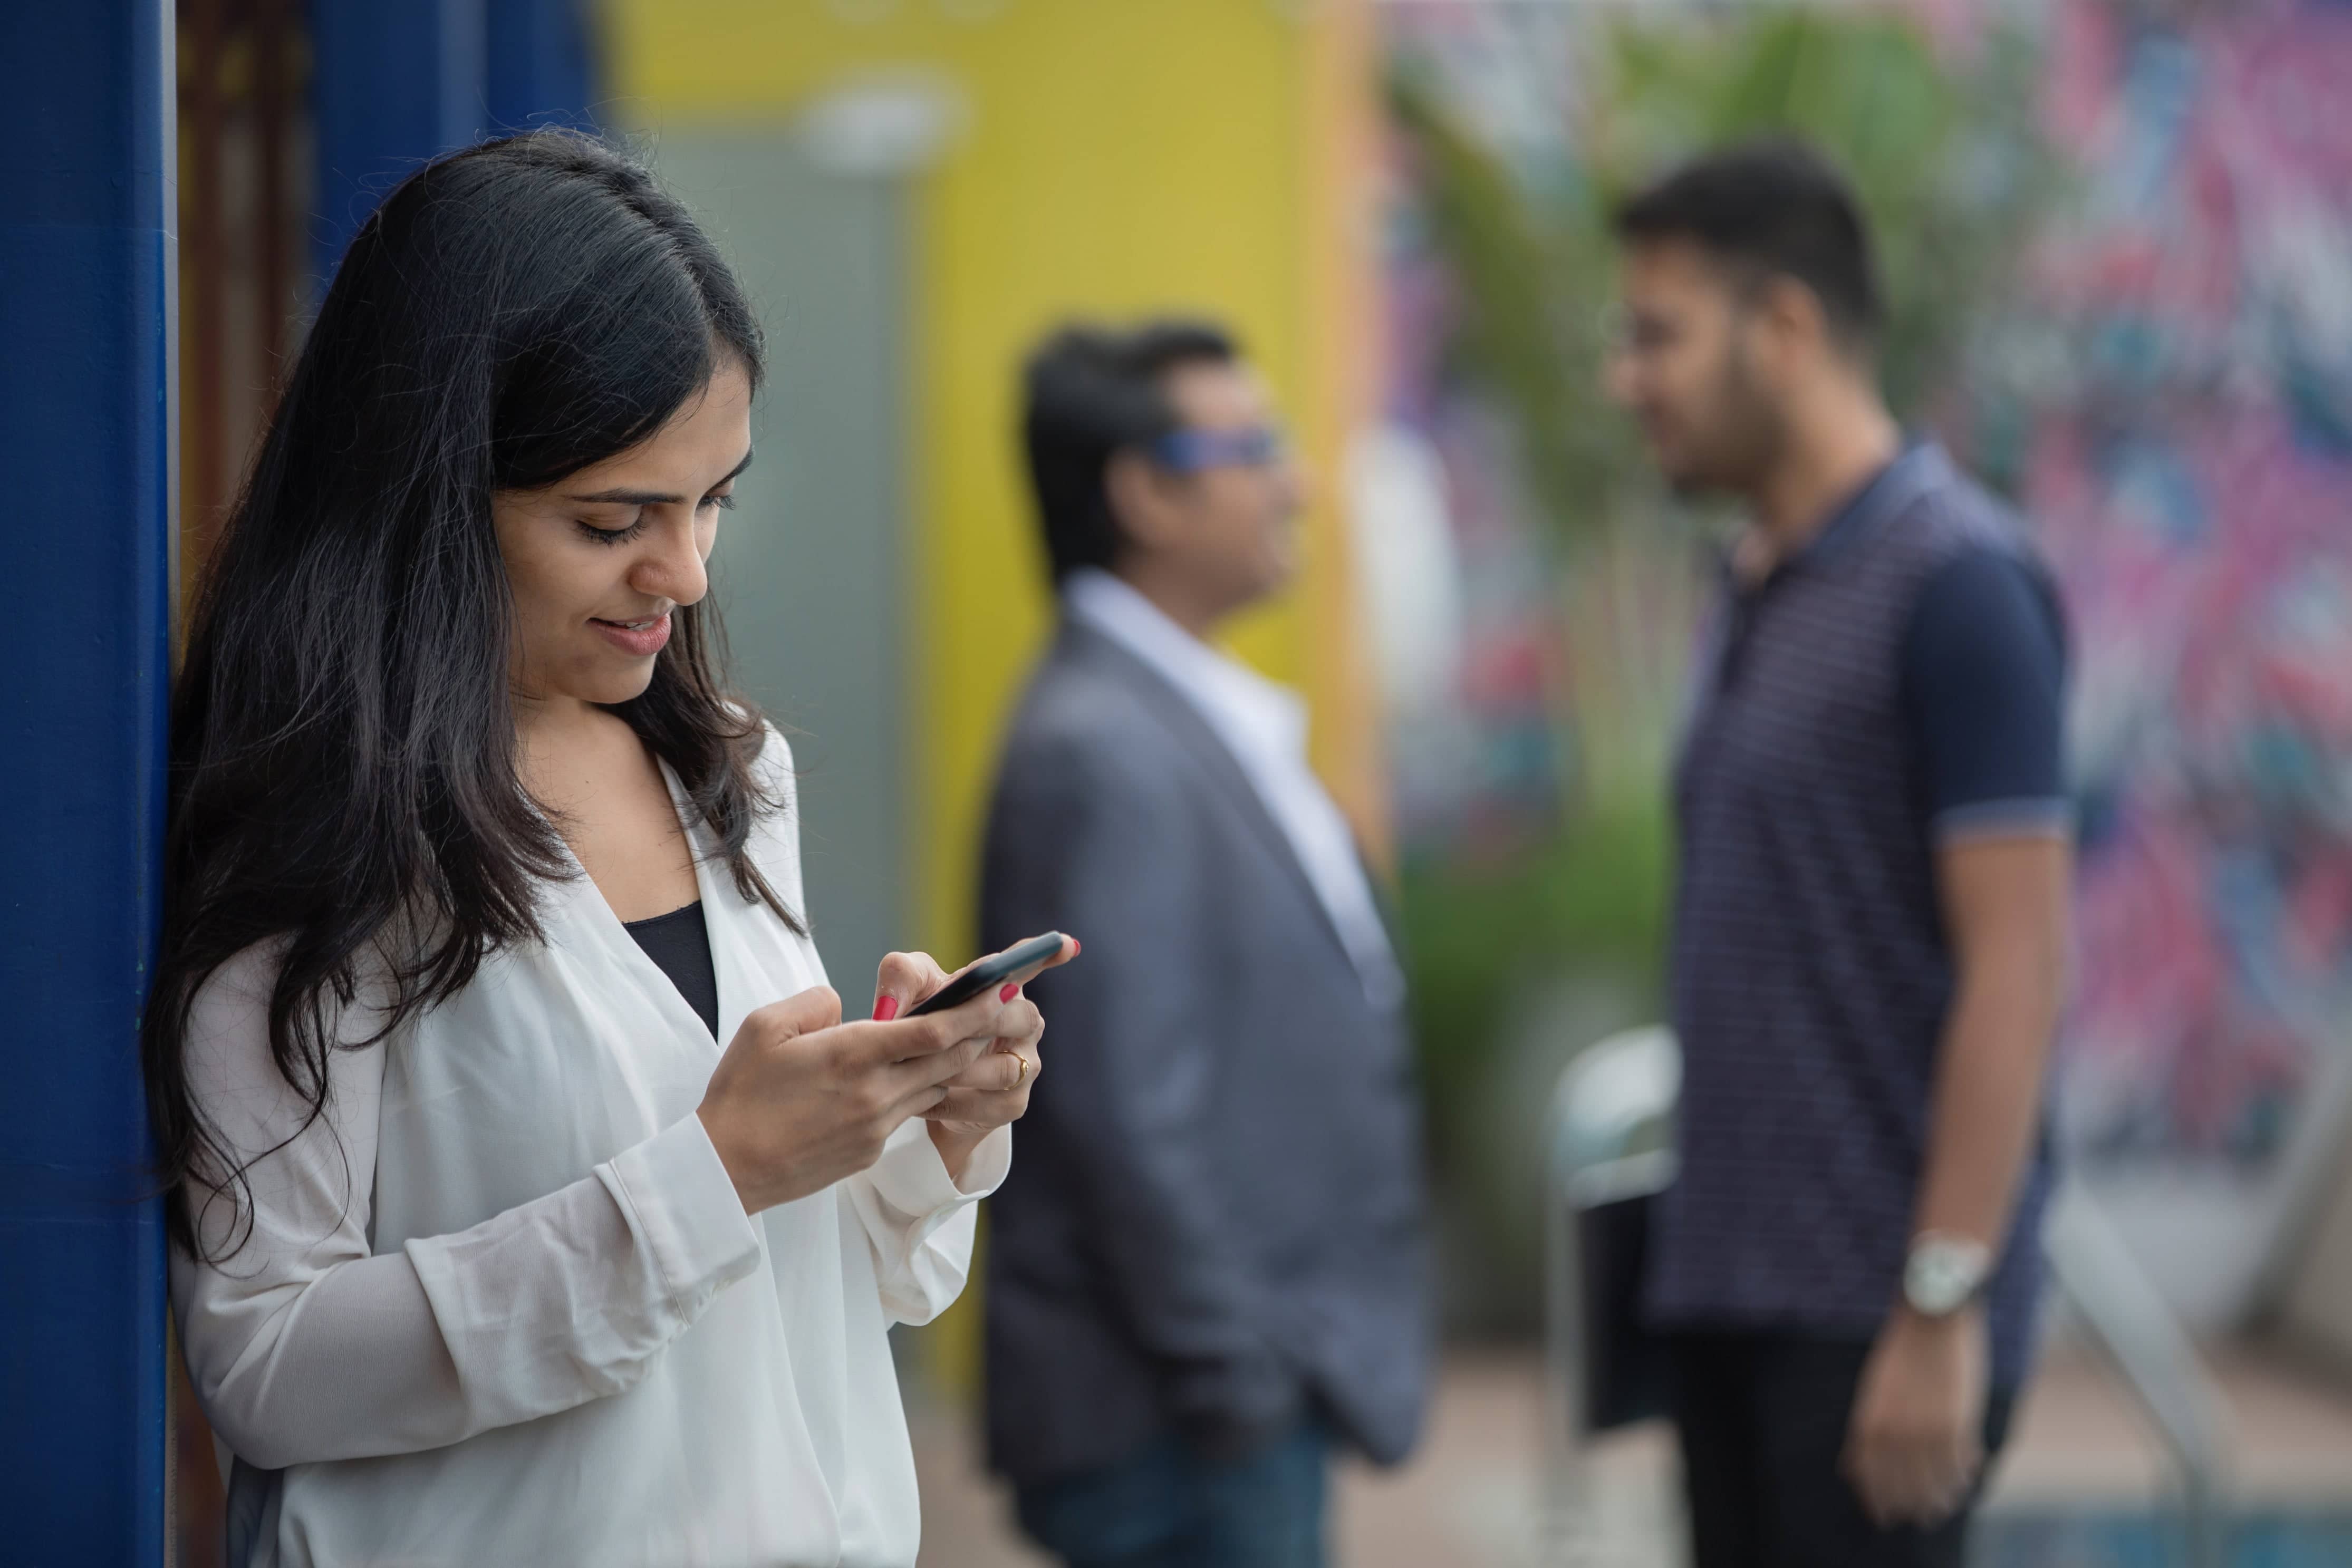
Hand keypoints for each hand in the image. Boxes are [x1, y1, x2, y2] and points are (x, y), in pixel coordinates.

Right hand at [694, 980, 1026, 1214]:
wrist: (725, 1169)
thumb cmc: (740, 1094)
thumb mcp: (765, 1027)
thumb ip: (814, 1002)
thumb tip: (843, 1004)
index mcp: (852, 1055)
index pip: (933, 1031)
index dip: (972, 1010)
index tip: (997, 991)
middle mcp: (875, 1092)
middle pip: (949, 1060)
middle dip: (978, 1033)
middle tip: (1001, 1010)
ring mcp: (876, 1127)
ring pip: (934, 1088)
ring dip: (950, 1065)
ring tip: (961, 1041)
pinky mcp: (869, 1151)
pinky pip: (906, 1115)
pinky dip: (915, 1093)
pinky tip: (905, 1080)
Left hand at [870, 937, 1074, 1182]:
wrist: (917, 1088)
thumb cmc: (918, 1026)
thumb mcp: (905, 994)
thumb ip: (899, 979)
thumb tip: (892, 1005)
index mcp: (1003, 988)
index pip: (1029, 965)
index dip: (1049, 954)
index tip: (1067, 944)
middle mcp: (1024, 1022)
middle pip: (1020, 1018)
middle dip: (982, 1024)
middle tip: (942, 1032)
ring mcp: (1026, 1063)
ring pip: (1005, 1068)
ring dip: (961, 1071)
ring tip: (921, 1073)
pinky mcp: (1014, 1103)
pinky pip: (989, 1104)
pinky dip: (951, 1104)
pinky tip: (923, 1101)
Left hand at [1842, 1304, 1989, 1527]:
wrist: (1930, 1316)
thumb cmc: (1900, 1351)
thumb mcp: (1873, 1391)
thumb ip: (1867, 1429)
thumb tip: (1851, 1466)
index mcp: (1869, 1423)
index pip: (1869, 1477)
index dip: (1876, 1500)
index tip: (1883, 1516)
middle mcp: (1894, 1434)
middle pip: (1902, 1486)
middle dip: (1910, 1505)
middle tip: (1920, 1518)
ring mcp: (1926, 1432)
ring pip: (1934, 1481)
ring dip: (1940, 1497)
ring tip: (1945, 1506)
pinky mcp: (1957, 1426)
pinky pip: (1960, 1464)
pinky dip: (1963, 1475)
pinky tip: (1967, 1480)